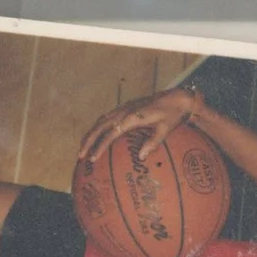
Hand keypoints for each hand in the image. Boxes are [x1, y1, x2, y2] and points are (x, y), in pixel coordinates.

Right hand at [78, 81, 211, 164]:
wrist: (176, 98)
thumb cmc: (173, 115)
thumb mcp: (165, 129)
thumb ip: (153, 143)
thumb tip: (141, 157)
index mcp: (132, 117)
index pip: (111, 133)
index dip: (100, 146)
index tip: (93, 158)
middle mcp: (124, 111)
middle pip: (99, 126)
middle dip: (88, 140)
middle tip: (80, 155)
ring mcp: (123, 108)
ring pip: (100, 121)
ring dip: (90, 134)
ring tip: (83, 148)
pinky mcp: (125, 108)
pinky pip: (107, 118)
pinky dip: (98, 128)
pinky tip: (97, 138)